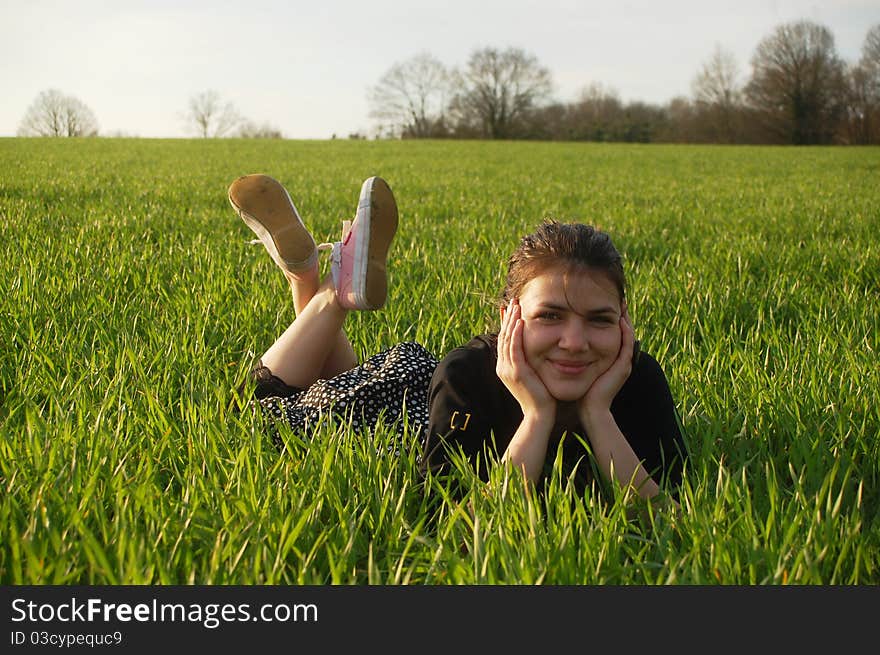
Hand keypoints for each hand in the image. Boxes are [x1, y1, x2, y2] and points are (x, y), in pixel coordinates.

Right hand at [496, 299, 554, 418]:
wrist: (539, 415)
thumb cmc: (540, 396)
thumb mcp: (532, 375)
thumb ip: (529, 362)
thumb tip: (534, 349)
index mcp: (505, 367)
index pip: (504, 340)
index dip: (506, 322)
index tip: (511, 308)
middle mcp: (502, 367)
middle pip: (503, 336)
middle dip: (508, 317)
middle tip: (514, 300)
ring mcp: (507, 370)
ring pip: (507, 339)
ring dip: (511, 321)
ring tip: (516, 305)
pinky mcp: (516, 372)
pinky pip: (514, 349)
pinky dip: (516, 334)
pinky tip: (519, 322)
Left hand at [579, 303, 634, 421]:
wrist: (590, 409)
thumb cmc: (580, 390)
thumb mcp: (577, 366)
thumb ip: (575, 354)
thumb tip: (561, 341)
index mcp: (610, 357)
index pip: (612, 331)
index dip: (610, 317)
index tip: (604, 301)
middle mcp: (619, 358)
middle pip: (624, 330)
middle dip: (620, 314)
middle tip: (618, 297)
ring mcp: (623, 362)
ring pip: (628, 335)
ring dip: (625, 318)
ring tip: (621, 302)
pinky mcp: (623, 367)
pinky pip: (627, 345)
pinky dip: (625, 331)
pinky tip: (620, 319)